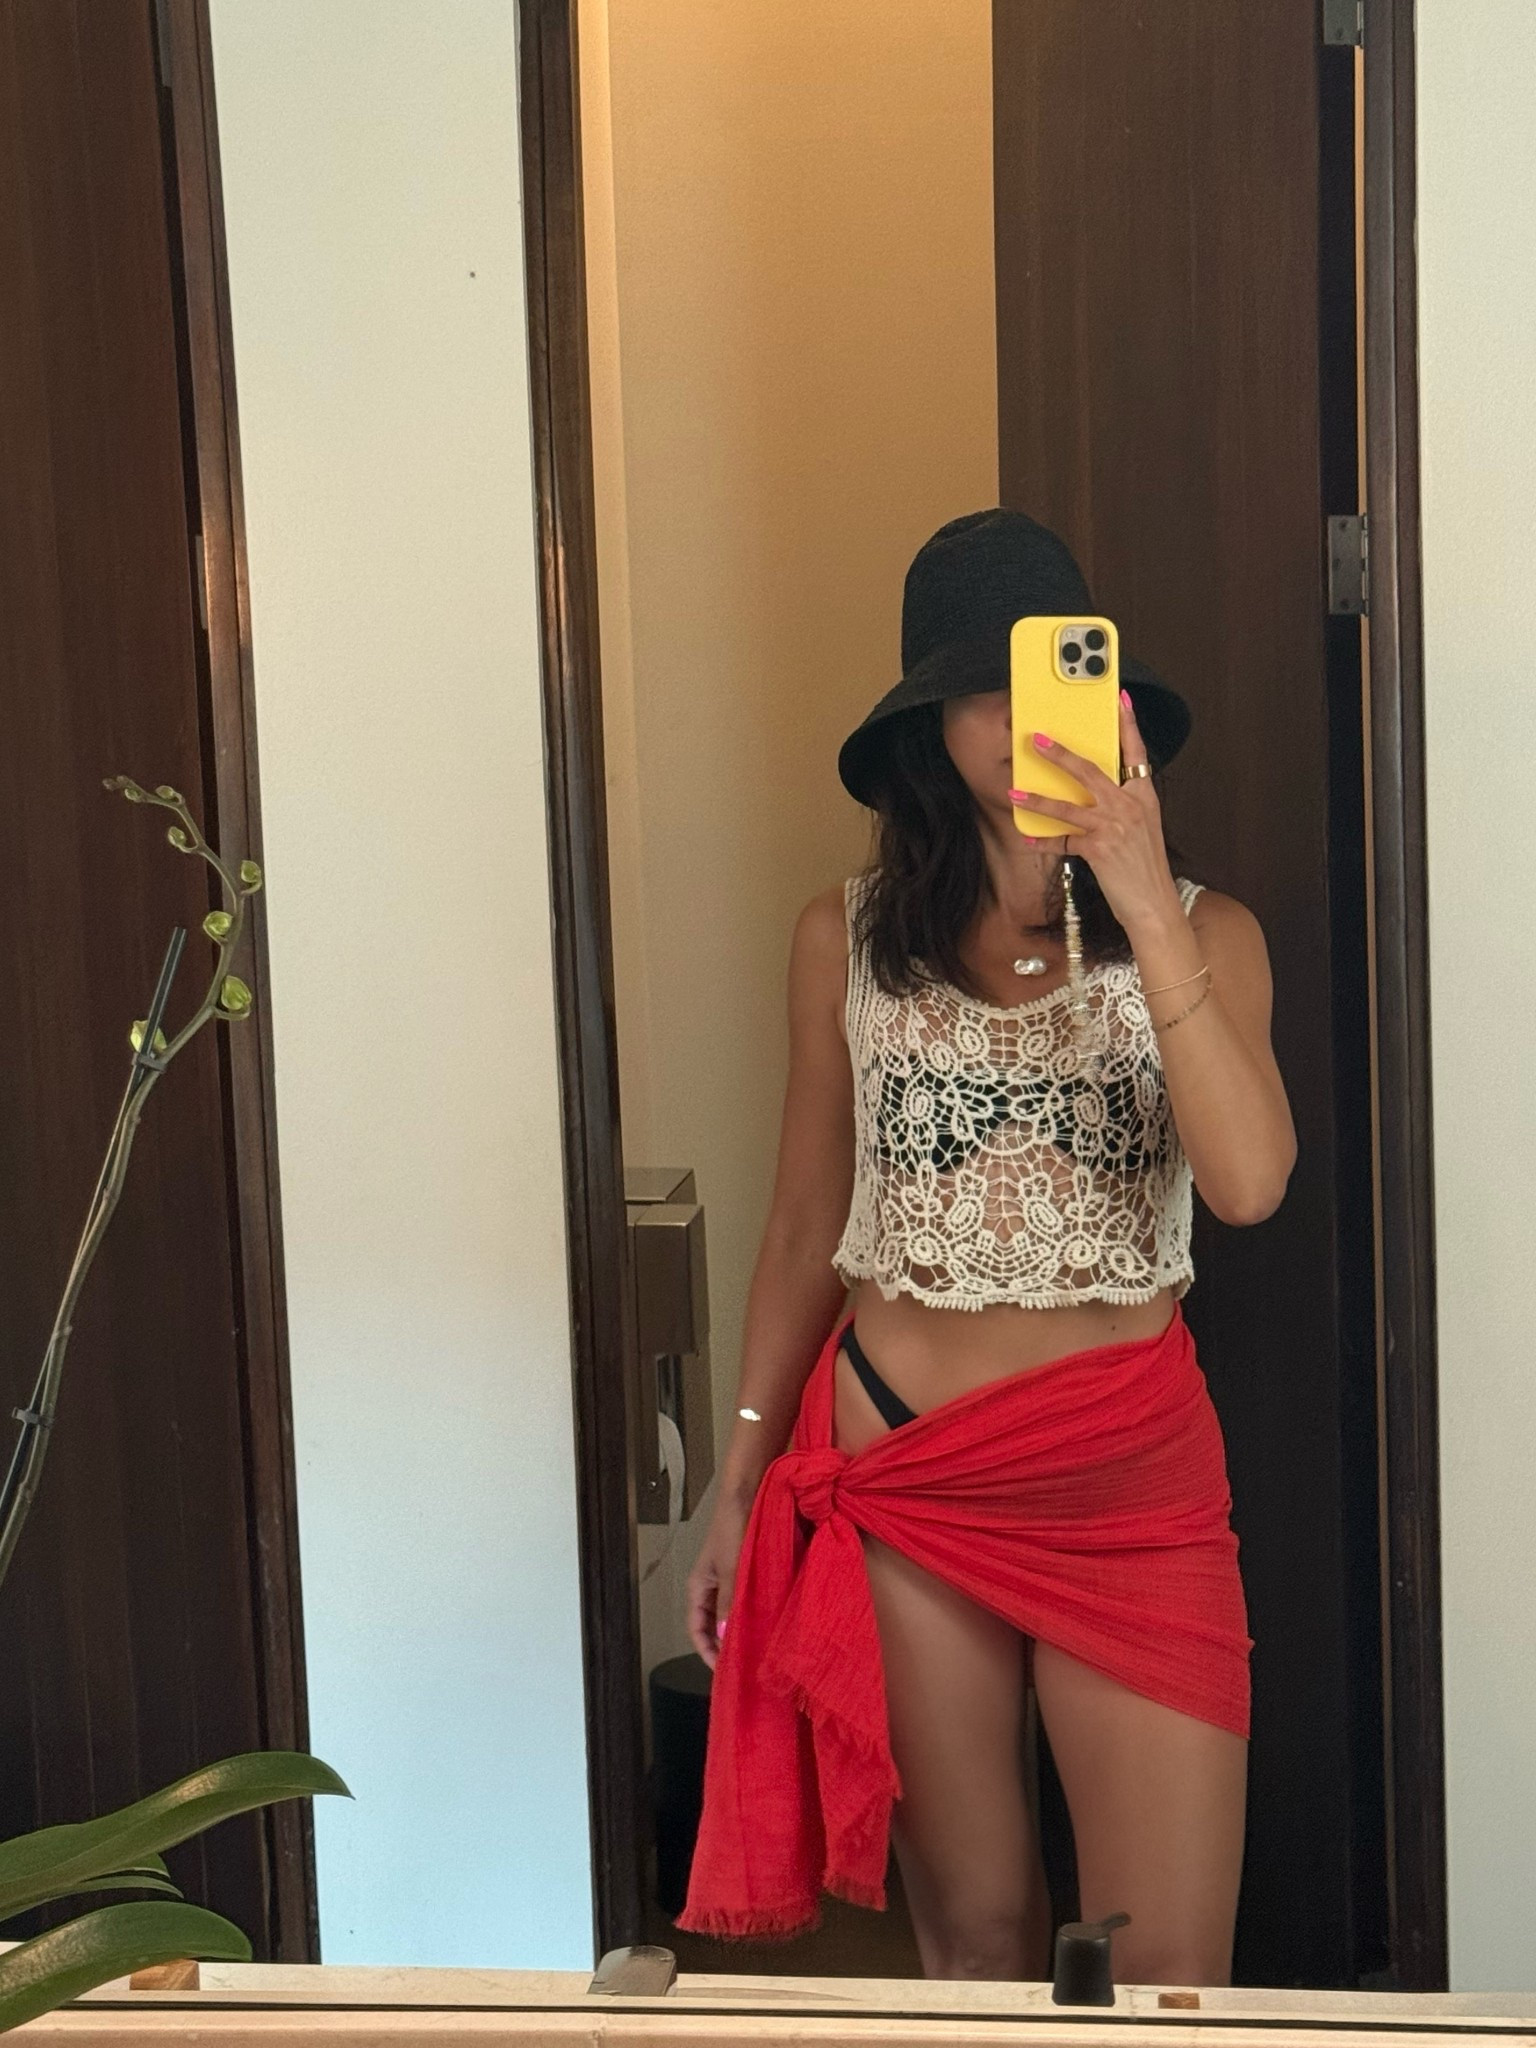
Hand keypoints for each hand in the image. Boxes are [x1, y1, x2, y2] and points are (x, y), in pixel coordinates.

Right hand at [687, 1495, 750, 1669]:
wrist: (748, 1490)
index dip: (707, 1652)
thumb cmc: (734, 1524)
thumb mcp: (731, 1567)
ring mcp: (731, 1577)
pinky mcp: (748, 1568)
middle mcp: (713, 1584)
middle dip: (726, 1646)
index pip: (696, 1629)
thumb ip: (728, 1602)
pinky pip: (748, 1598)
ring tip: (759, 1648)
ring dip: (742, 1629)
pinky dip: (755, 1612)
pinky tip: (771, 1621)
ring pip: (732, 1612)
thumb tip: (725, 1636)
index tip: (724, 1672)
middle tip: (745, 1666)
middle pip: (714, 1624)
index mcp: (699, 1585)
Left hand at [1011, 692, 1182, 936]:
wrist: (1154, 904)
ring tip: (1015, 791)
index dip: (1128, 724)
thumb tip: (1090, 794)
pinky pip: (1063, 841)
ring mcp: (1114, 827)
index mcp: (1144, 797)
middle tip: (1036, 738)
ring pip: (1068, 806)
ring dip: (1038, 799)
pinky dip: (1044, 840)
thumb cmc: (1144, 868)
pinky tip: (1028, 838)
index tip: (1120, 698)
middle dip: (1060, 753)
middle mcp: (1130, 806)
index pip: (1136, 753)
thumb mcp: (1140, 830)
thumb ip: (1121, 807)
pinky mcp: (1099, 849)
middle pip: (1090, 770)